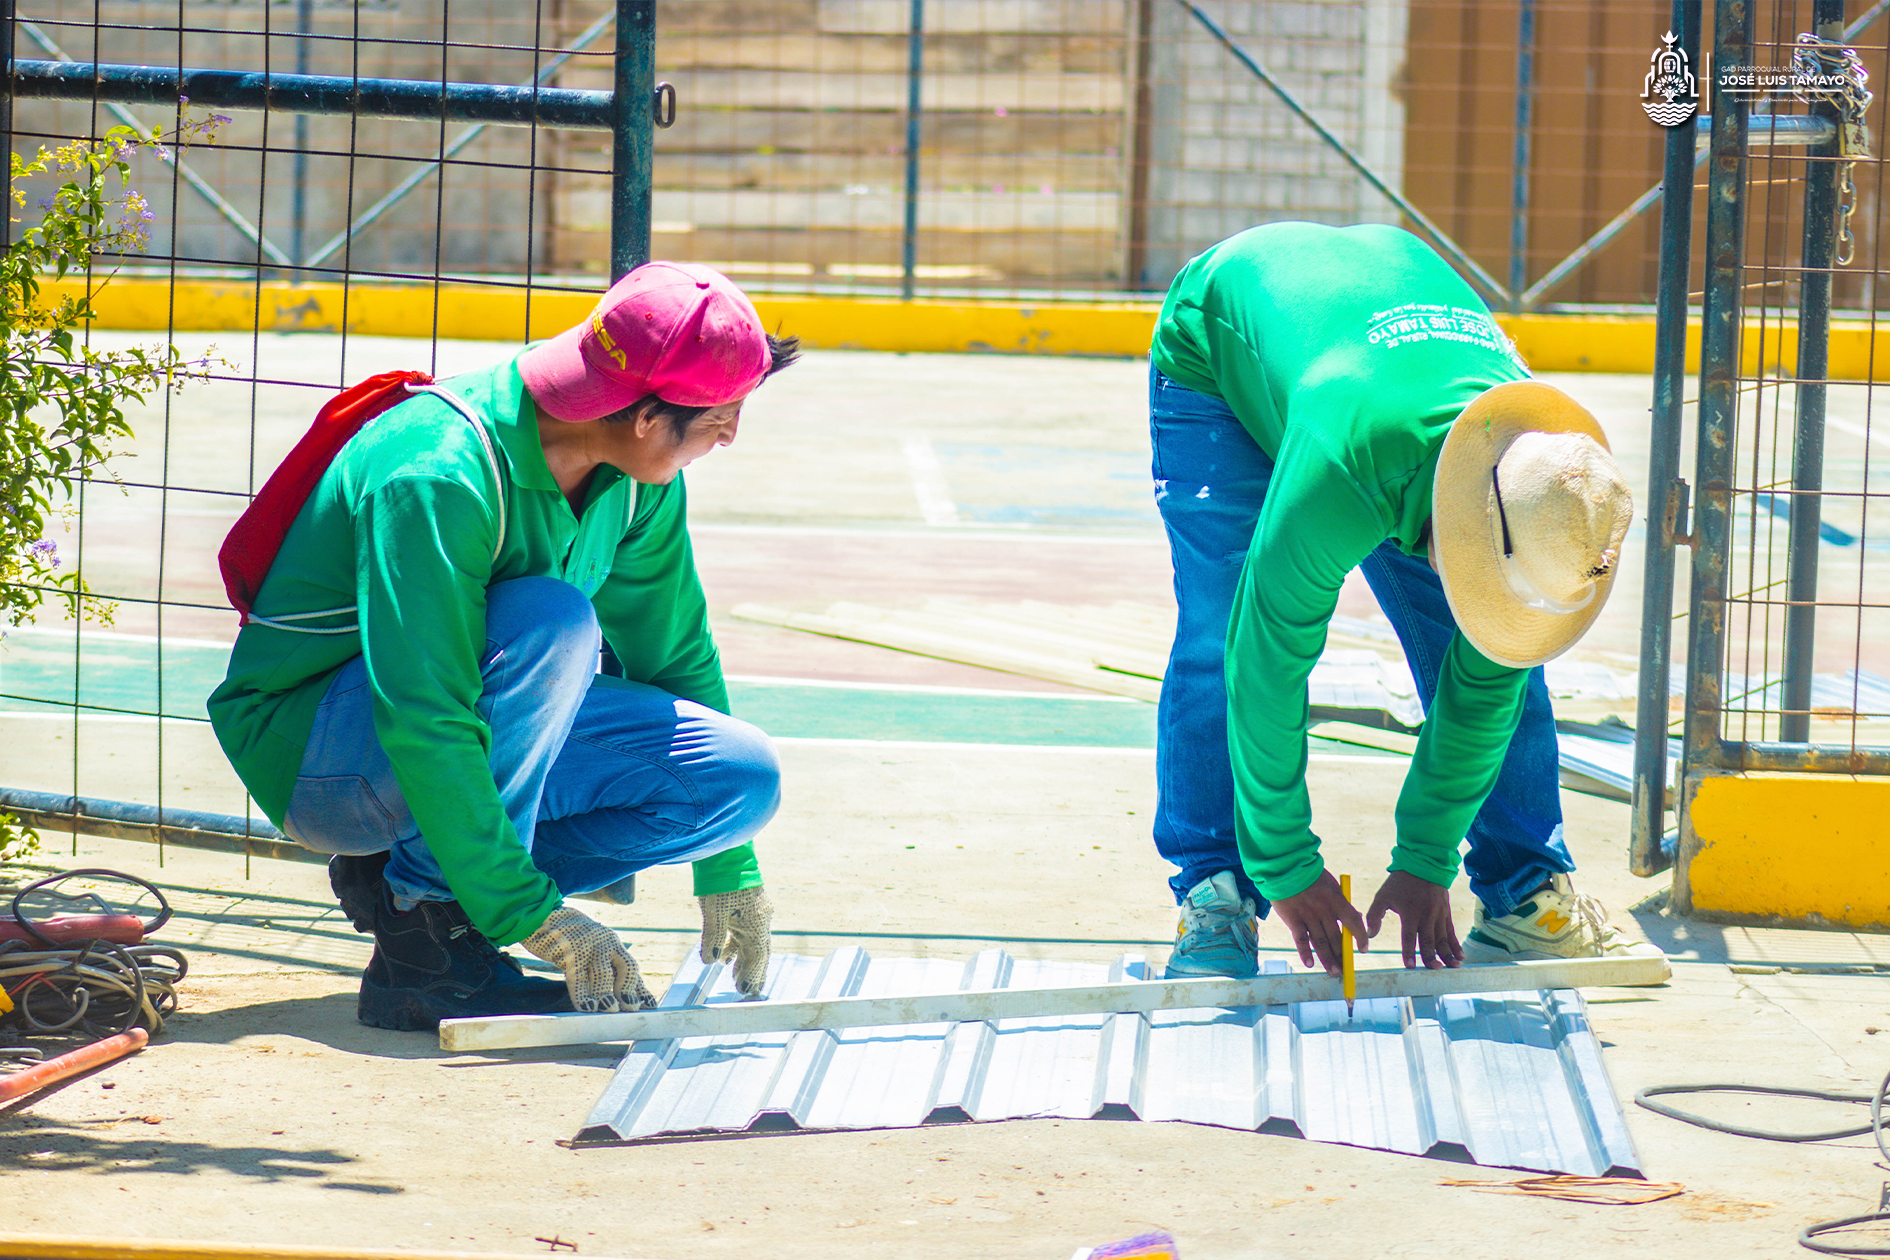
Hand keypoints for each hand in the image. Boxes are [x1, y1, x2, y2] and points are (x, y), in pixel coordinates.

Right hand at [522, 905, 655, 1011]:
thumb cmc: (572, 941)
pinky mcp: (568, 952)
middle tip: (630, 1008)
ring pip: (603, 973)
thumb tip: (619, 1000)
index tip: (650, 1007)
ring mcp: (588, 947)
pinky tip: (586, 1008)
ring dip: (607, 993)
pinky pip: (577, 977)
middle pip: (626, 966)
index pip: (631, 970)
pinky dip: (582, 995)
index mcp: (613, 945)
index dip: (641, 990)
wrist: (544, 916)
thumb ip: (604, 970)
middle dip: (629, 989)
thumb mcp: (591, 951)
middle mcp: (606, 944)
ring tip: (609, 1010)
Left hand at [699, 886, 773, 997]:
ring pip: (750, 942)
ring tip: (736, 977)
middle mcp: (759, 919)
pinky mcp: (744, 907)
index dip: (752, 974)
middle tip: (749, 991)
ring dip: (743, 960)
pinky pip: (742, 932)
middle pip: (758, 952)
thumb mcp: (714, 911)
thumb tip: (710, 961)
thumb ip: (713, 938)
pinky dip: (735, 946)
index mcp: (756, 923)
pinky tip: (725, 956)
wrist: (725, 854)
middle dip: (753, 971)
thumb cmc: (720, 882)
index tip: (746, 991)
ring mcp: (753, 913)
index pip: (757, 955)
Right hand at [1270, 869, 1368, 975]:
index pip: (1353, 922)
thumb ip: (1341, 902)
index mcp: (1336, 900)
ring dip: (1328, 959)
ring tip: (1334, 972)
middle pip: (1336, 938)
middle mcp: (1324, 911)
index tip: (1363, 949)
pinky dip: (1305, 952)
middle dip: (1342, 955)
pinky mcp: (1293, 919)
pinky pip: (1301, 939)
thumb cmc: (1310, 876)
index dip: (1360, 937)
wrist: (1286, 868)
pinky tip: (1310, 964)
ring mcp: (1308, 916)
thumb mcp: (1331, 885)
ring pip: (1320, 942)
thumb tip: (1354, 918)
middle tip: (1345, 968)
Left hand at [1365, 871, 1462, 969]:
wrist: (1423, 864)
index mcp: (1409, 913)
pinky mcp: (1446, 913)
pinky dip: (1456, 945)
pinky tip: (1460, 956)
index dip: (1409, 952)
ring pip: (1443, 938)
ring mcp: (1438, 914)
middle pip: (1429, 940)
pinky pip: (1451, 932)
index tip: (1409, 966)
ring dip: (1447, 954)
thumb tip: (1370, 934)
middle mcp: (1426, 915)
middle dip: (1432, 957)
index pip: (1409, 937)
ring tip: (1452, 967)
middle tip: (1434, 969)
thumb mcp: (1382, 895)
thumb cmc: (1400, 882)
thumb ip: (1374, 915)